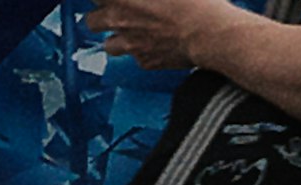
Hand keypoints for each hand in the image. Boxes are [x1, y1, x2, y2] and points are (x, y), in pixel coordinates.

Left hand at [85, 0, 235, 72]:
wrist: (209, 30)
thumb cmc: (194, 0)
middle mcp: (119, 21)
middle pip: (91, 21)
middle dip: (102, 15)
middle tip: (119, 10)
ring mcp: (129, 44)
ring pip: (108, 44)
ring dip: (117, 37)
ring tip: (133, 30)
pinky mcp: (144, 61)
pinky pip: (135, 58)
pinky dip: (142, 51)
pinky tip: (157, 42)